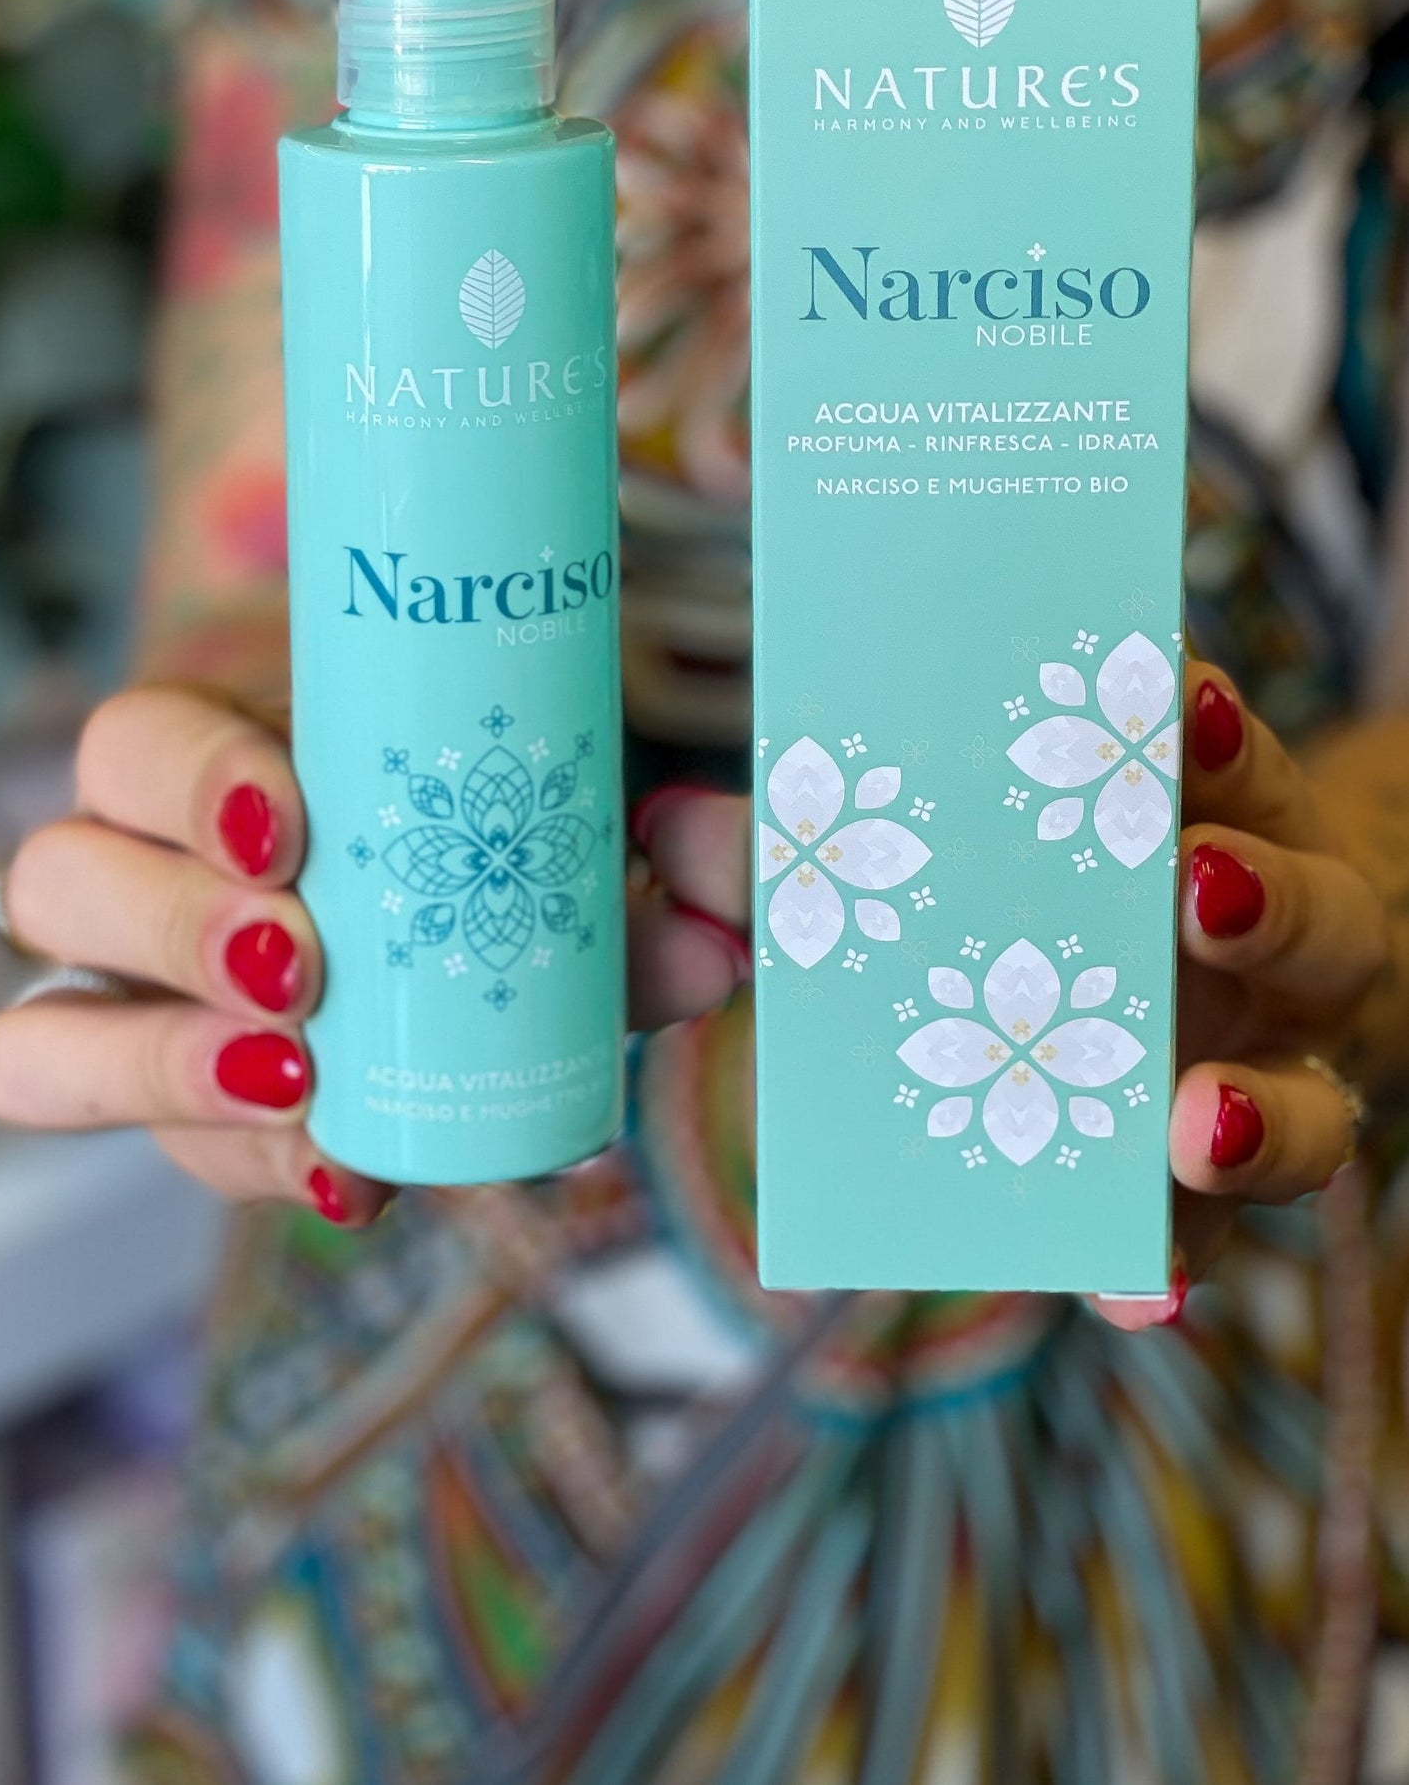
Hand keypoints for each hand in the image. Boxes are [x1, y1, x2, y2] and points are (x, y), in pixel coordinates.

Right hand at [0, 684, 758, 1222]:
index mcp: (206, 759)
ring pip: (38, 1039)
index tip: (294, 825)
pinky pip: (157, 1154)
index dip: (187, 782)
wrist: (469, 911)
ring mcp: (130, 1006)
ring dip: (160, 1065)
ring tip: (297, 1079)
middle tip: (303, 964)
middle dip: (169, 927)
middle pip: (51, 882)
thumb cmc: (488, 829)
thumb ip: (651, 853)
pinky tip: (347, 1173)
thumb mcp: (562, 815)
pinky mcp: (174, 1113)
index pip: (126, 745)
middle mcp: (131, 875)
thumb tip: (710, 883)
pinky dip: (246, 1166)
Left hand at [631, 656, 1391, 1324]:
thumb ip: (804, 838)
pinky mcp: (1222, 1191)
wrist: (1156, 989)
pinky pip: (1220, 1240)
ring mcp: (1271, 1072)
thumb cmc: (1019, 885)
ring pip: (1312, 1099)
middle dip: (1261, 901)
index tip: (1176, 701)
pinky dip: (1171, 1263)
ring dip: (1252, 1110)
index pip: (1225, 750)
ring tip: (1187, 1120)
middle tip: (1190, 890)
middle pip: (1318, 912)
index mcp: (1207, 811)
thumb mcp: (931, 837)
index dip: (1205, 720)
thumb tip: (671, 834)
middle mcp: (1271, 938)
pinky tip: (1134, 1288)